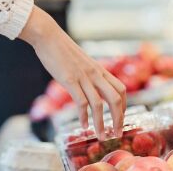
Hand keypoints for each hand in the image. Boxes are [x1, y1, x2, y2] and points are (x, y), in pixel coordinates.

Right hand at [19, 7, 125, 138]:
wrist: (48, 36)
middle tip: (117, 134)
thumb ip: (88, 73)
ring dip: (102, 123)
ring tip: (101, 136)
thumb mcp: (81, 61)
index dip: (124, 106)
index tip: (121, 119)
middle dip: (119, 119)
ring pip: (99, 104)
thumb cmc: (62, 49)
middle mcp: (95, 74)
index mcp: (99, 69)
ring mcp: (83, 77)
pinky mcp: (69, 80)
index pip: (121, 89)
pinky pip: (81, 102)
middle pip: (116, 99)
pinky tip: (83, 125)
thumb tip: (90, 86)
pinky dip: (84, 116)